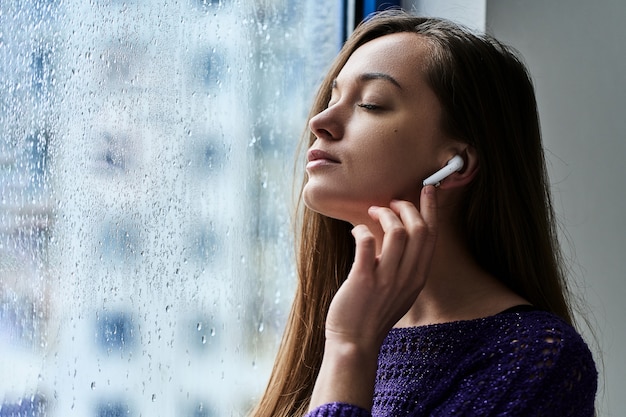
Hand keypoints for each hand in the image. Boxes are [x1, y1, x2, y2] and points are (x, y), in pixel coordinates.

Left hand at [325, 185, 437, 346]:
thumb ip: (404, 267)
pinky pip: (367, 243)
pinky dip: (361, 231)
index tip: (428, 189)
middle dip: (406, 207)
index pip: (431, 236)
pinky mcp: (363, 280)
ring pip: (397, 232)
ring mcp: (386, 279)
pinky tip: (355, 232)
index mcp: (418, 277)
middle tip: (389, 204)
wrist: (354, 342)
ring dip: (384, 215)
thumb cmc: (373, 314)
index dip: (431, 209)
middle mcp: (407, 277)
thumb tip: (397, 236)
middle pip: (419, 229)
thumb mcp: (400, 291)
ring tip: (371, 213)